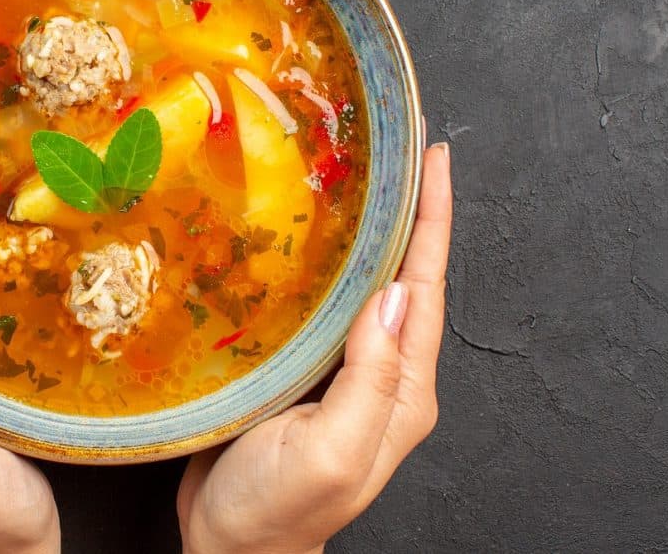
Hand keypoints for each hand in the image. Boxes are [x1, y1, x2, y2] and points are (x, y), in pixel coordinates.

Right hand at [176, 142, 452, 553]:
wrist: (232, 550)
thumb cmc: (275, 512)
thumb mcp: (330, 450)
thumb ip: (372, 379)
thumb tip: (397, 296)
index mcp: (401, 392)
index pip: (426, 291)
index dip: (433, 222)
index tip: (435, 161)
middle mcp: (382, 376)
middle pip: (405, 280)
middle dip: (410, 215)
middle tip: (401, 152)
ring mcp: (344, 373)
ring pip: (364, 288)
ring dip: (370, 234)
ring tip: (360, 180)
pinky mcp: (306, 372)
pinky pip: (326, 307)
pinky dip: (325, 266)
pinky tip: (306, 242)